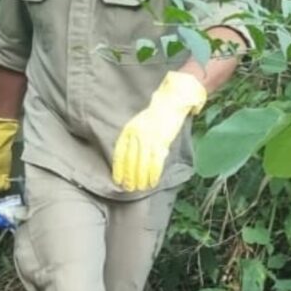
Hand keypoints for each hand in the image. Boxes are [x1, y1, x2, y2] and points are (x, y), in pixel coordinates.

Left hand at [111, 69, 207, 191]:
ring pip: (142, 165)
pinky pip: (156, 162)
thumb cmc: (155, 114)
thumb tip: (128, 161)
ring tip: (140, 188)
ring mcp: (150, 138)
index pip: (120, 154)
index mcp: (129, 129)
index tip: (117, 181)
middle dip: (129, 177)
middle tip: (129, 188)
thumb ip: (133, 140)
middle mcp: (138, 134)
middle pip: (130, 162)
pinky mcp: (162, 142)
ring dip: (141, 179)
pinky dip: (154, 174)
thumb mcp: (139, 124)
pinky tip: (153, 182)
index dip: (119, 169)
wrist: (172, 101)